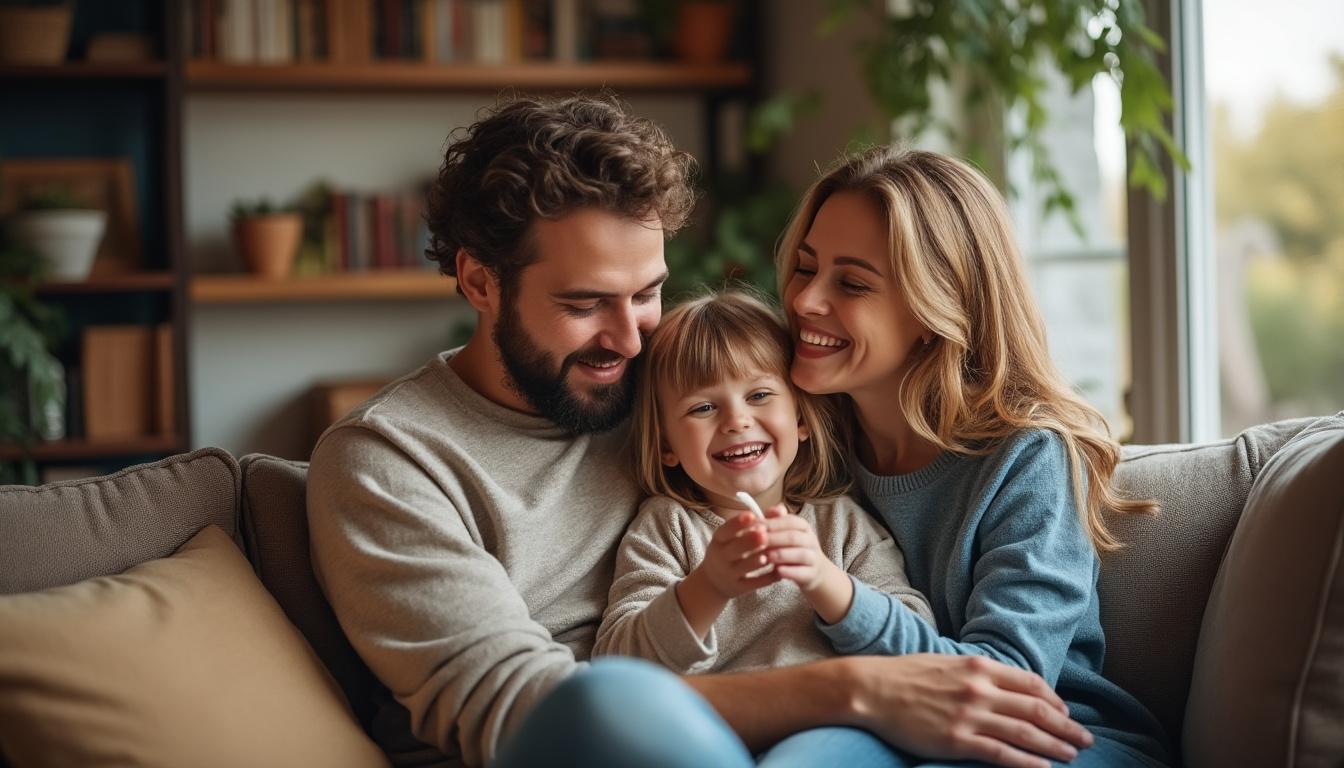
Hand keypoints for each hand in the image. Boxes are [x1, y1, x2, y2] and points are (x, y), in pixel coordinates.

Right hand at [697, 510, 779, 599]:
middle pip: (734, 549)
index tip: (752, 515)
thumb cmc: (731, 550)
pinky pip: (752, 584)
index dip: (737, 523)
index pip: (725, 530)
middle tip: (763, 534)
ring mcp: (728, 573)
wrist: (714, 581)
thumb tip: (780, 509)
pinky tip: (779, 573)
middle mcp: (720, 556)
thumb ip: (759, 521)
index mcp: (719, 539)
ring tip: (769, 555)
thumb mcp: (736, 536)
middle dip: (749, 541)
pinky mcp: (737, 588)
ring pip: (742, 567)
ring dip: (756, 561)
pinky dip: (765, 579)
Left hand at [757, 504, 851, 622]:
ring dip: (782, 555)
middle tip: (757, 541)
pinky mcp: (812, 574)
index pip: (789, 521)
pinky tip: (776, 571)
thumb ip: (772, 521)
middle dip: (774, 538)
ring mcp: (813, 558)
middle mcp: (810, 540)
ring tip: (766, 557)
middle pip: (793, 537)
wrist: (814, 570)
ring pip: (800, 554)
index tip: (753, 527)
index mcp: (802, 526)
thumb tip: (760, 512)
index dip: (771, 523)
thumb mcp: (783, 532)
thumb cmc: (791, 547)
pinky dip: (790, 571)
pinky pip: (803, 572)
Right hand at [847, 654, 1092, 767]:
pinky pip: (1001, 753)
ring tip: (1072, 755)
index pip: (1030, 683)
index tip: (1065, 712)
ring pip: (1025, 732)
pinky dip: (1027, 762)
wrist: (872, 689)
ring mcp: (969, 716)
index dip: (1054, 700)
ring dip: (1054, 745)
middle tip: (1085, 739)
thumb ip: (976, 672)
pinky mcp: (957, 741)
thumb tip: (1001, 684)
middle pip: (1036, 709)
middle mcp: (980, 689)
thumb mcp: (947, 662)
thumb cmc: (905, 675)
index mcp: (979, 667)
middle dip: (1066, 726)